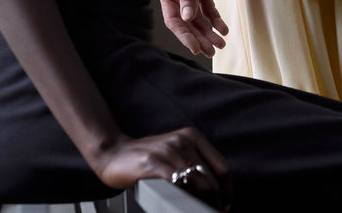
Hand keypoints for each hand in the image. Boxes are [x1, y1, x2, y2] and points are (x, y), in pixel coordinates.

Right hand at [95, 126, 231, 210]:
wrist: (114, 153)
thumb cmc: (147, 158)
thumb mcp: (175, 152)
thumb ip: (195, 164)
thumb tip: (216, 192)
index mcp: (192, 137)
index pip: (223, 167)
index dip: (227, 192)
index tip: (224, 207)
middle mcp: (184, 141)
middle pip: (213, 181)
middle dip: (214, 203)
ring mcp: (169, 152)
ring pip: (200, 186)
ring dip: (201, 205)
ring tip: (194, 211)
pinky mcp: (155, 164)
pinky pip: (180, 187)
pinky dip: (185, 201)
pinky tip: (179, 206)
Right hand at [156, 0, 228, 56]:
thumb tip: (188, 18)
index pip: (174, 19)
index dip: (184, 35)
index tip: (196, 48)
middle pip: (187, 22)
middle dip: (199, 37)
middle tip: (213, 51)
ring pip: (198, 18)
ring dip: (208, 31)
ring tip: (221, 44)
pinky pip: (208, 8)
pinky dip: (215, 19)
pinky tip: (223, 29)